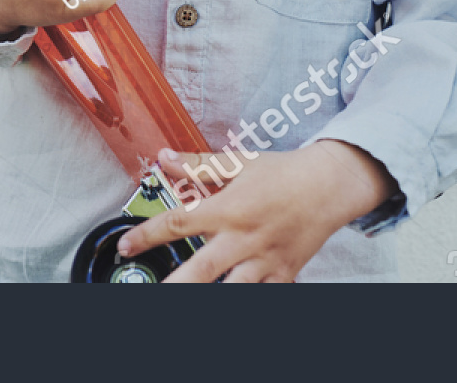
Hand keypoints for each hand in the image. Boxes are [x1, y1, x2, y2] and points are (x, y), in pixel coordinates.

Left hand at [116, 141, 399, 282]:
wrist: (330, 186)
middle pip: (202, 269)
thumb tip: (164, 158)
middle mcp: (244, 238)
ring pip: (232, 290)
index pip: (179, 222)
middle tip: (151, 290)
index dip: (148, 235)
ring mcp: (265, 260)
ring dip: (210, 295)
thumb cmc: (282, 173)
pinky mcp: (284, 275)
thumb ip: (197, 165)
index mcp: (229, 208)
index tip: (126, 246)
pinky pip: (261, 295)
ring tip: (185, 298)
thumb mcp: (238, 163)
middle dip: (175, 285)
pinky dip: (245, 295)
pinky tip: (229, 292)